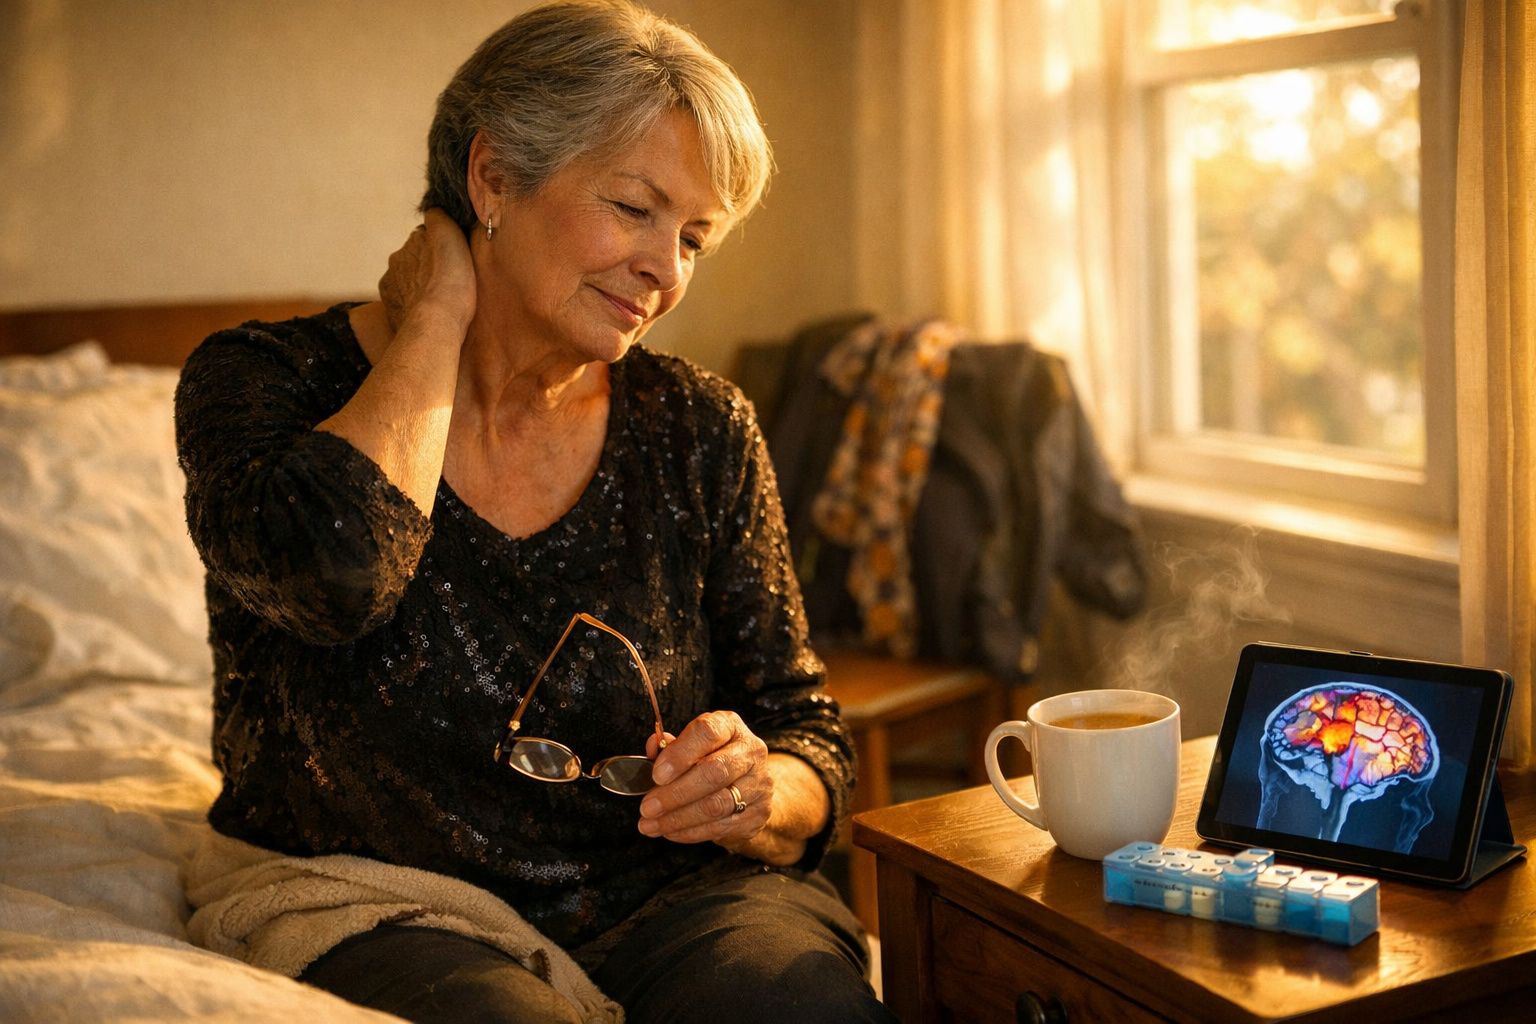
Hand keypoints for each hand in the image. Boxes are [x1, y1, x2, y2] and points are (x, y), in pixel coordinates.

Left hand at [378, 208, 475, 335]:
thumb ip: (439, 218)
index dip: (439, 245)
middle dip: (426, 266)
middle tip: (447, 279)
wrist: (435, 324)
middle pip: (413, 259)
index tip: (452, 257)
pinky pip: (402, 303)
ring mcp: (391, 288)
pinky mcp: (391, 311)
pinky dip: (412, 305)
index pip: (424, 237)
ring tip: (439, 300)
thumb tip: (433, 211)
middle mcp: (395, 262)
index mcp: (411, 243)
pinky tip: (427, 312)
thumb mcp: (449, 236)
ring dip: (419, 286)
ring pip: (407, 281)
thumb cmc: (449, 281)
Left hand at [637, 711, 770, 847]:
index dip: (680, 753)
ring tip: (650, 825)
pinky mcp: (758, 814)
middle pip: (715, 772)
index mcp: (731, 727)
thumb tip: (653, 747)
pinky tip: (670, 832)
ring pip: (716, 805)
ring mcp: (759, 784)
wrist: (751, 785)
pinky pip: (720, 827)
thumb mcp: (692, 745)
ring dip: (678, 818)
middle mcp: (751, 752)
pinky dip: (690, 832)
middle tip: (648, 807)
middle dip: (676, 793)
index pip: (708, 733)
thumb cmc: (713, 759)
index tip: (656, 774)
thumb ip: (670, 746)